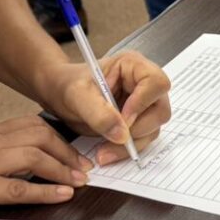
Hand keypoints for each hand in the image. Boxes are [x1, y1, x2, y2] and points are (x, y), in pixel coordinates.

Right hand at [0, 116, 89, 219]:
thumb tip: (24, 162)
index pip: (32, 125)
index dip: (60, 139)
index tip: (74, 154)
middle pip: (40, 135)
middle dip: (68, 152)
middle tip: (84, 168)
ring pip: (34, 156)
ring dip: (63, 169)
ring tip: (79, 182)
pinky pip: (18, 187)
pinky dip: (45, 191)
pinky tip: (61, 196)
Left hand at [39, 51, 171, 165]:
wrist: (59, 95)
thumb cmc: (68, 85)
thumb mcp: (77, 95)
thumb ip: (98, 113)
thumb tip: (122, 135)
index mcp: (133, 66)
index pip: (156, 83)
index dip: (143, 102)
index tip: (123, 119)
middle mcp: (144, 84)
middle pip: (159, 110)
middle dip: (137, 130)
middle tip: (112, 141)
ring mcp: (144, 105)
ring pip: (153, 129)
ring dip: (131, 145)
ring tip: (104, 153)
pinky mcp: (138, 122)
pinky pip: (142, 140)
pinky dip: (126, 150)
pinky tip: (107, 152)